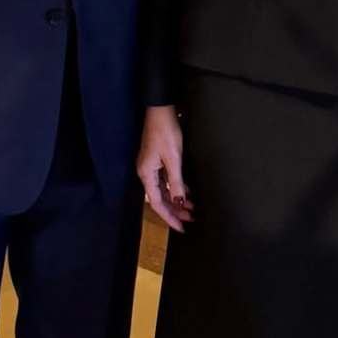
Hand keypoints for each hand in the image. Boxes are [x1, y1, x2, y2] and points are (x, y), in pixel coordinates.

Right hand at [136, 105, 193, 232]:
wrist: (160, 109)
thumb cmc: (165, 131)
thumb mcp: (174, 158)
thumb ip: (176, 182)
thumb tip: (179, 201)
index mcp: (146, 174)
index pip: (157, 203)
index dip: (169, 217)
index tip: (181, 228)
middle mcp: (146, 172)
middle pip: (160, 198)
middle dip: (175, 209)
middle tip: (191, 218)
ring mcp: (150, 166)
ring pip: (163, 189)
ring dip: (176, 199)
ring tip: (191, 208)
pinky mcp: (155, 159)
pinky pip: (165, 180)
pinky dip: (175, 187)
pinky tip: (187, 191)